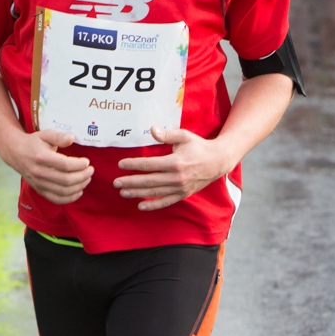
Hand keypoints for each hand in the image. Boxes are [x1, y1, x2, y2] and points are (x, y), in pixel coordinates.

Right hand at [0, 129, 92, 204]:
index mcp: (41, 157)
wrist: (15, 153)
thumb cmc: (34, 142)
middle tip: (90, 170)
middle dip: (82, 176)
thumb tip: (71, 138)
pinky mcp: (39, 190)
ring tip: (87, 178)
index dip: (79, 165)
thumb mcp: (45, 134)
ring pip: (63, 191)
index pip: (64, 165)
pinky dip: (69, 198)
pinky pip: (56, 199)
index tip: (87, 161)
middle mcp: (39, 172)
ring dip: (79, 186)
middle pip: (66, 180)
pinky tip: (79, 191)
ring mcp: (39, 183)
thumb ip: (59, 136)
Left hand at [113, 126, 235, 210]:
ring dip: (137, 193)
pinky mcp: (183, 194)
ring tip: (123, 192)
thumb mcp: (184, 136)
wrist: (218, 161)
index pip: (149, 165)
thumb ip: (167, 134)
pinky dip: (153, 206)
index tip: (121, 164)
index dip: (133, 165)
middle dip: (131, 182)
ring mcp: (180, 188)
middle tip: (116, 182)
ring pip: (155, 192)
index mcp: (175, 162)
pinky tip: (141, 206)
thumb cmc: (199, 147)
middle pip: (149, 181)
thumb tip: (152, 130)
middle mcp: (177, 177)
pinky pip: (165, 202)